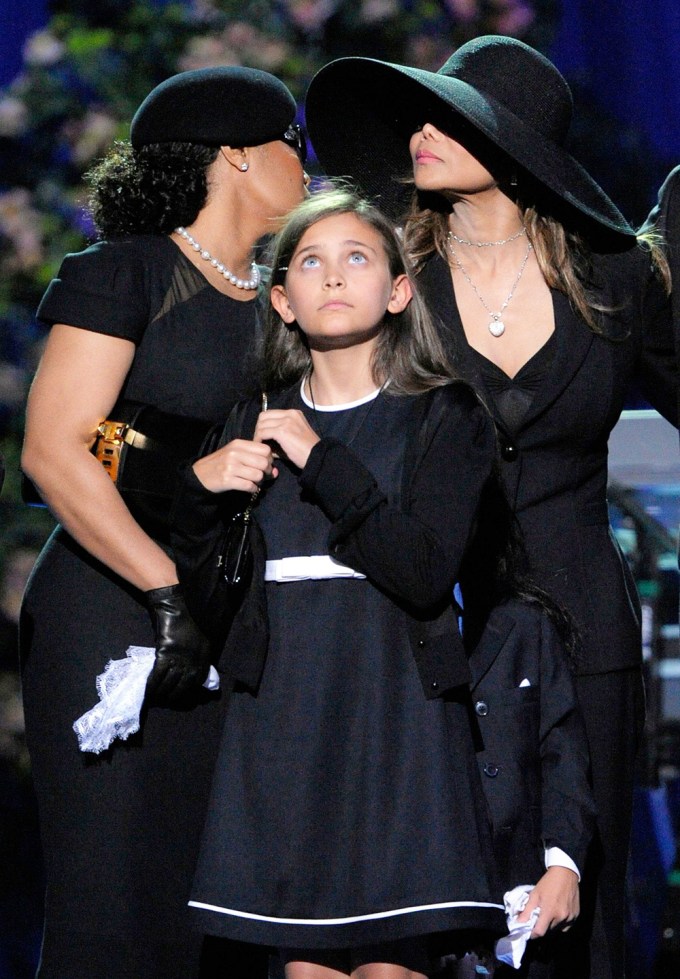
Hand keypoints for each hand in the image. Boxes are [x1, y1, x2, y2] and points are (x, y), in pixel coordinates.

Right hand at [145, 584, 211, 704]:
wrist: (176, 609)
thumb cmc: (188, 624)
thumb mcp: (200, 643)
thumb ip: (196, 659)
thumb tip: (189, 675)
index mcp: (203, 659)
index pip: (196, 683)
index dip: (186, 693)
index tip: (177, 699)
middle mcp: (193, 662)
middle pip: (182, 687)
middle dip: (172, 697)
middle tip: (163, 702)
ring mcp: (179, 659)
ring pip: (169, 684)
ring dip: (160, 694)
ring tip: (154, 700)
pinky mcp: (165, 655)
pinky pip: (157, 675)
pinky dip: (152, 685)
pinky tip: (148, 691)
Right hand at [192, 438, 275, 492]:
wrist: (201, 475)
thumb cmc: (222, 463)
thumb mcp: (236, 454)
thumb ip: (255, 458)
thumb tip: (275, 471)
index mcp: (238, 444)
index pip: (265, 449)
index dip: (269, 459)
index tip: (264, 465)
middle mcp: (234, 453)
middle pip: (263, 463)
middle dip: (266, 472)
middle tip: (262, 476)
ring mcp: (230, 467)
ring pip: (258, 475)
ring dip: (259, 481)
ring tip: (254, 482)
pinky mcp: (227, 480)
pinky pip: (249, 486)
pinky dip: (253, 489)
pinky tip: (249, 488)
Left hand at [254, 409, 319, 468]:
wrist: (316, 456)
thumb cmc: (307, 451)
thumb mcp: (294, 436)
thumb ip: (281, 434)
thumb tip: (265, 439)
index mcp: (293, 413)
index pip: (270, 413)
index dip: (264, 424)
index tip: (263, 436)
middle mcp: (290, 413)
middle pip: (264, 416)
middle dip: (259, 428)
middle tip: (259, 440)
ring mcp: (286, 421)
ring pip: (262, 424)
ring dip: (258, 434)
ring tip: (260, 445)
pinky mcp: (282, 431)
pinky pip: (263, 432)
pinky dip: (259, 439)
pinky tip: (262, 447)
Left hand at [518, 866, 579, 937]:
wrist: (566, 874)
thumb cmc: (548, 883)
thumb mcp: (534, 895)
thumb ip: (526, 911)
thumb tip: (518, 924)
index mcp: (550, 911)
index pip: (540, 932)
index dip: (532, 933)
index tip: (529, 930)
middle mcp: (561, 917)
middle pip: (548, 931)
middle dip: (542, 927)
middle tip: (539, 917)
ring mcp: (570, 918)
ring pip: (557, 929)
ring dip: (551, 925)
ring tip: (549, 913)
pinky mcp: (576, 917)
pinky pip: (565, 926)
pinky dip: (560, 924)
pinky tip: (558, 913)